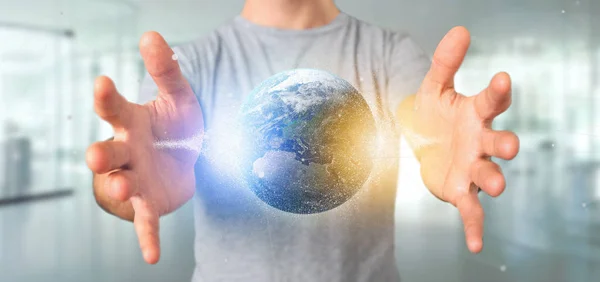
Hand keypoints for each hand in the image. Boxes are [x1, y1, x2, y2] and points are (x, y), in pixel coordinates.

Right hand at [86, 32, 202, 263]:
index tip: (102, 82)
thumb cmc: (176, 124)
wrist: (189, 155)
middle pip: (107, 152)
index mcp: (131, 122)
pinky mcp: (150, 202)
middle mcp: (127, 151)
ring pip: (121, 185)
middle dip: (100, 155)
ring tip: (126, 190)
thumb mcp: (177, 95)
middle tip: (95, 156)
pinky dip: (147, 237)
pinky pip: (145, 222)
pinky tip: (151, 256)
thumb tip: (153, 35)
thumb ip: (166, 70)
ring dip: (120, 189)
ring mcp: (136, 178)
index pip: (114, 109)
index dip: (106, 98)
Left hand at [404, 27, 519, 252]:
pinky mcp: (461, 190)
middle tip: (510, 145)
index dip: (498, 91)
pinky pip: (472, 210)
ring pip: (490, 175)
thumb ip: (445, 62)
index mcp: (476, 114)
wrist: (420, 140)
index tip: (503, 78)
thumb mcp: (433, 87)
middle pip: (499, 142)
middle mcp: (481, 141)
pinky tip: (477, 247)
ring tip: (497, 186)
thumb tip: (459, 28)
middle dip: (505, 144)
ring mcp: (473, 167)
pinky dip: (476, 228)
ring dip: (495, 180)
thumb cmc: (434, 112)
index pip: (491, 101)